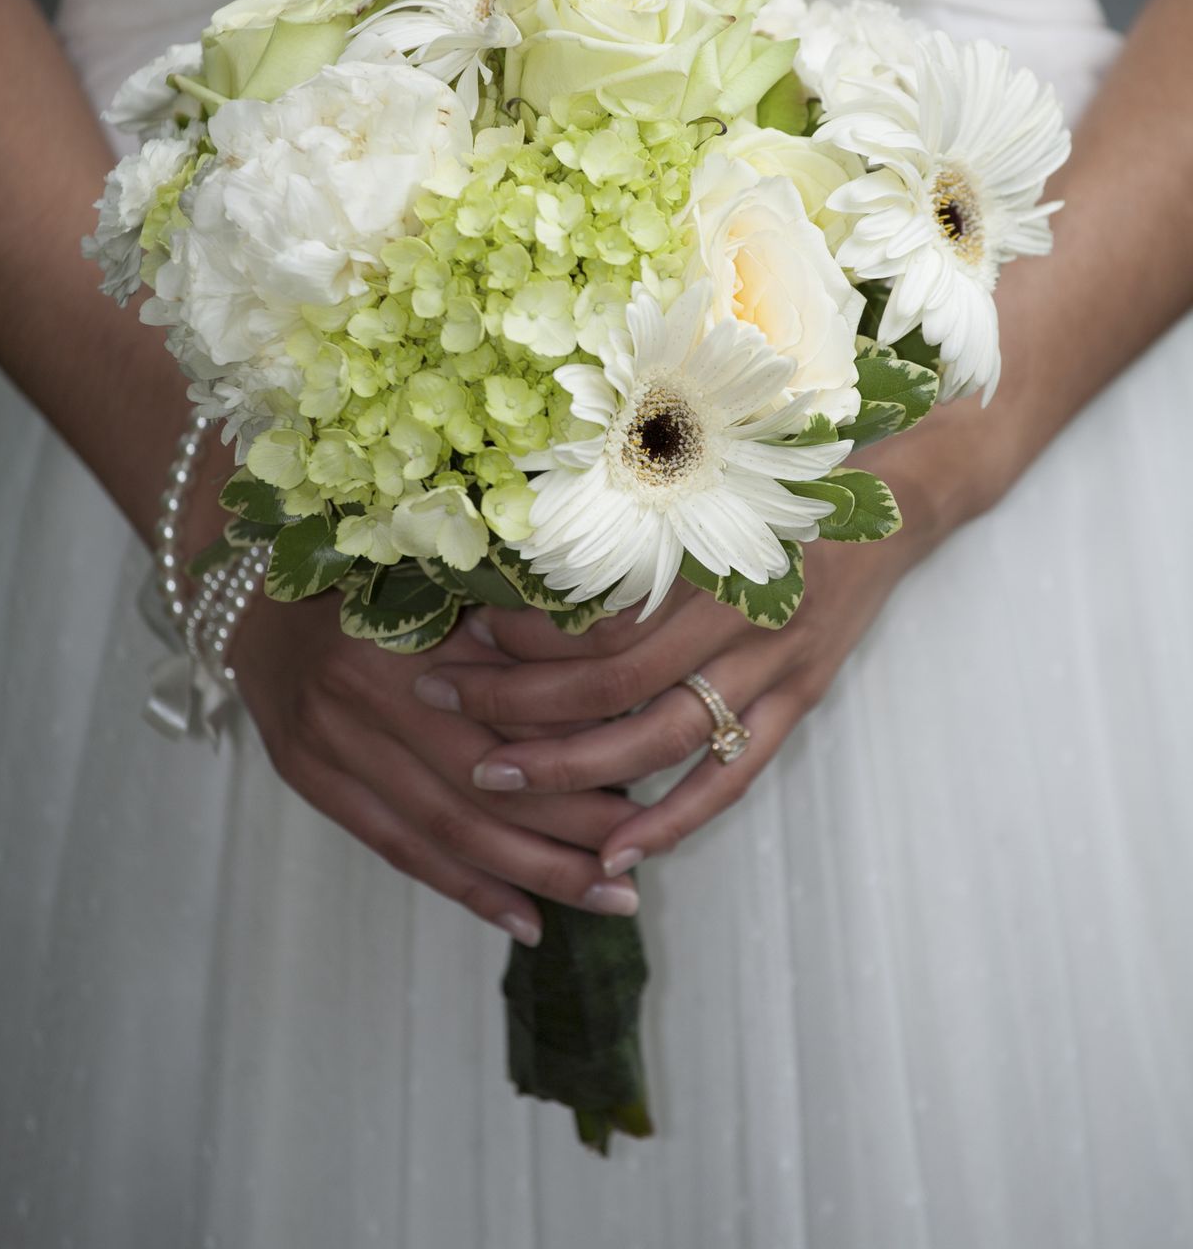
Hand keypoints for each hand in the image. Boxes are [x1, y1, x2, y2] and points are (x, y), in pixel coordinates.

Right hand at [229, 593, 643, 946]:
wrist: (250, 586)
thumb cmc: (368, 573)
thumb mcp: (443, 580)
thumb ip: (513, 635)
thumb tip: (612, 702)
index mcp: (408, 628)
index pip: (512, 714)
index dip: (582, 760)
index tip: (647, 794)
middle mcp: (362, 688)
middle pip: (485, 783)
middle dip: (570, 833)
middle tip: (638, 872)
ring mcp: (326, 738)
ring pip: (445, 828)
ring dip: (529, 874)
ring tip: (603, 902)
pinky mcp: (306, 774)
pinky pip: (396, 845)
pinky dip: (463, 887)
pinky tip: (522, 919)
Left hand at [413, 408, 993, 876]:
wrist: (891, 509)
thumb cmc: (781, 489)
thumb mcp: (709, 487)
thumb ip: (636, 521)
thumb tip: (524, 550)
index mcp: (708, 556)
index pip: (600, 612)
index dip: (526, 634)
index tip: (465, 633)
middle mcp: (739, 618)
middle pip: (614, 684)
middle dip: (520, 704)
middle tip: (446, 711)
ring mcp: (773, 670)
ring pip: (661, 739)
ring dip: (573, 770)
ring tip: (496, 782)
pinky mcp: (798, 704)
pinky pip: (731, 778)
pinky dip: (673, 822)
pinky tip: (614, 851)